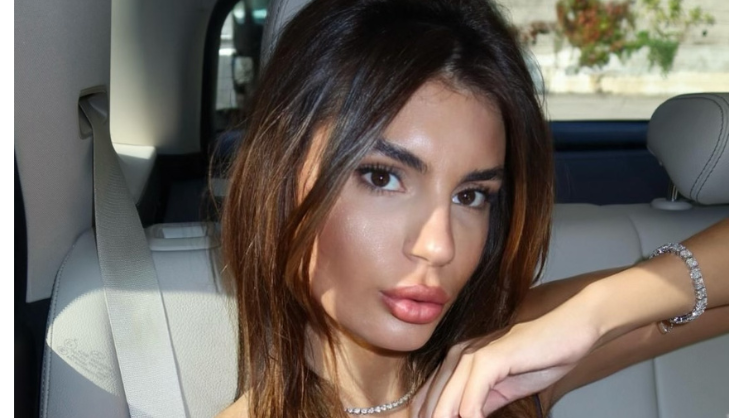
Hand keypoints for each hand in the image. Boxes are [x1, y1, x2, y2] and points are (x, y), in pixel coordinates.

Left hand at [410, 301, 600, 417]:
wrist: (571, 328)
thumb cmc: (542, 356)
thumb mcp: (503, 389)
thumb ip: (480, 403)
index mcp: (457, 361)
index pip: (429, 400)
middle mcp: (458, 355)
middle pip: (432, 403)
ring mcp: (472, 355)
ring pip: (446, 404)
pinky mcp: (490, 358)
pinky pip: (471, 399)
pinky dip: (471, 416)